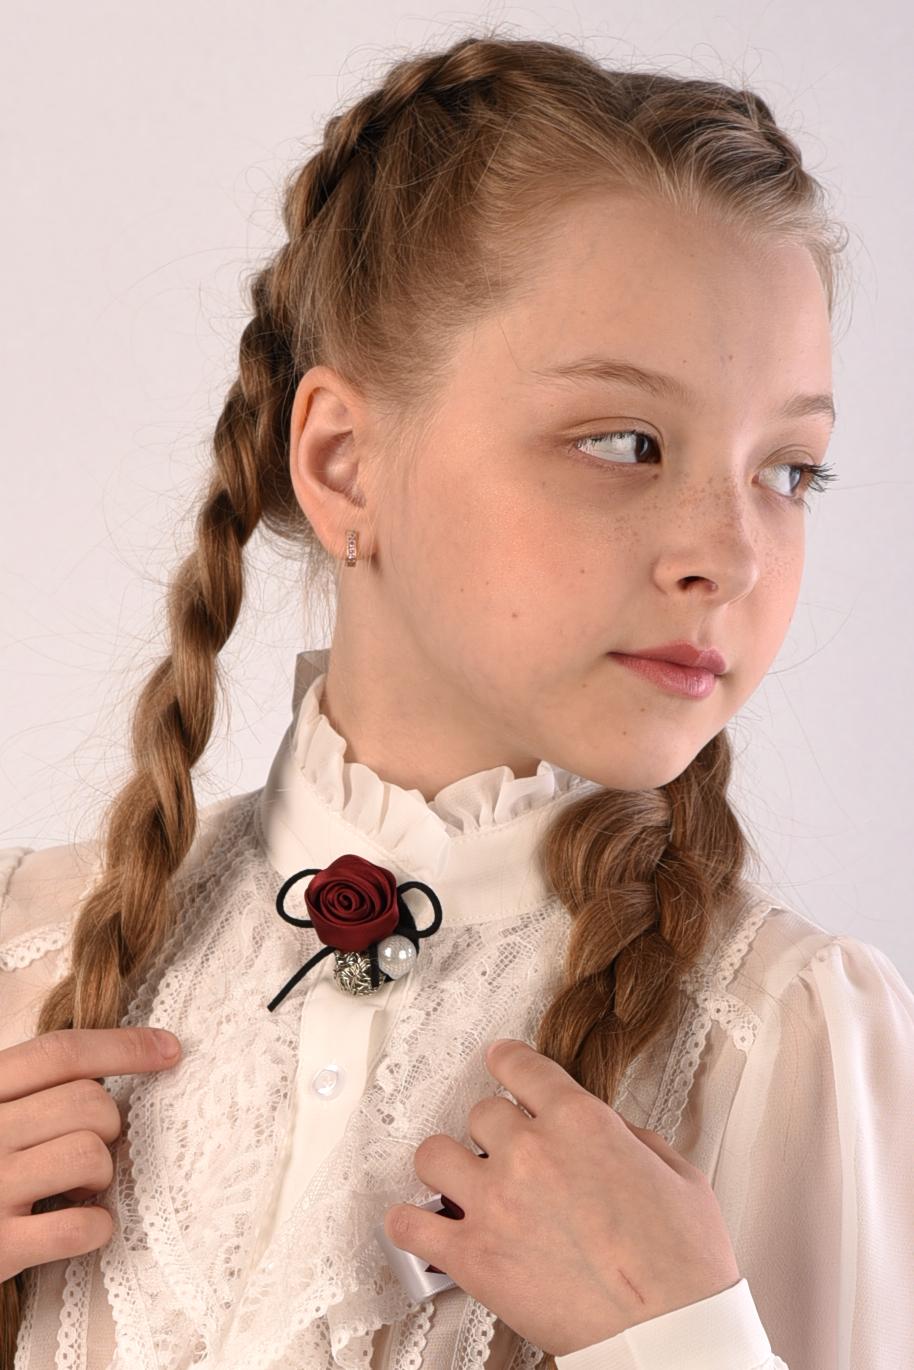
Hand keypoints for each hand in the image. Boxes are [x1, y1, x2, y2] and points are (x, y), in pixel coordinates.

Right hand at [0, 1026, 182, 1281]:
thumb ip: (32, 1090)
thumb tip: (125, 1061)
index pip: (60, 1052)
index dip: (123, 1046)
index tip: (170, 1049)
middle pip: (88, 1102)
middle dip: (109, 1126)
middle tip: (91, 1150)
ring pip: (90, 1154)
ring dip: (101, 1175)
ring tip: (77, 1188)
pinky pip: (79, 1225)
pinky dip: (96, 1227)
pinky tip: (80, 1224)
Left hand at [383, 1038, 740, 1356]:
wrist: (667, 1334)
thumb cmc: (682, 1268)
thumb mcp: (678, 1176)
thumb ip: (633, 1140)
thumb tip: (610, 1134)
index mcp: (580, 1122)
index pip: (522, 1066)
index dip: (507, 1061)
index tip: (500, 1061)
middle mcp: (530, 1152)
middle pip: (482, 1112)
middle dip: (495, 1130)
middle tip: (506, 1151)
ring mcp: (496, 1202)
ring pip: (434, 1154)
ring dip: (447, 1165)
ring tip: (458, 1180)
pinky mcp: (474, 1256)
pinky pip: (411, 1225)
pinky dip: (410, 1223)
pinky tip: (419, 1224)